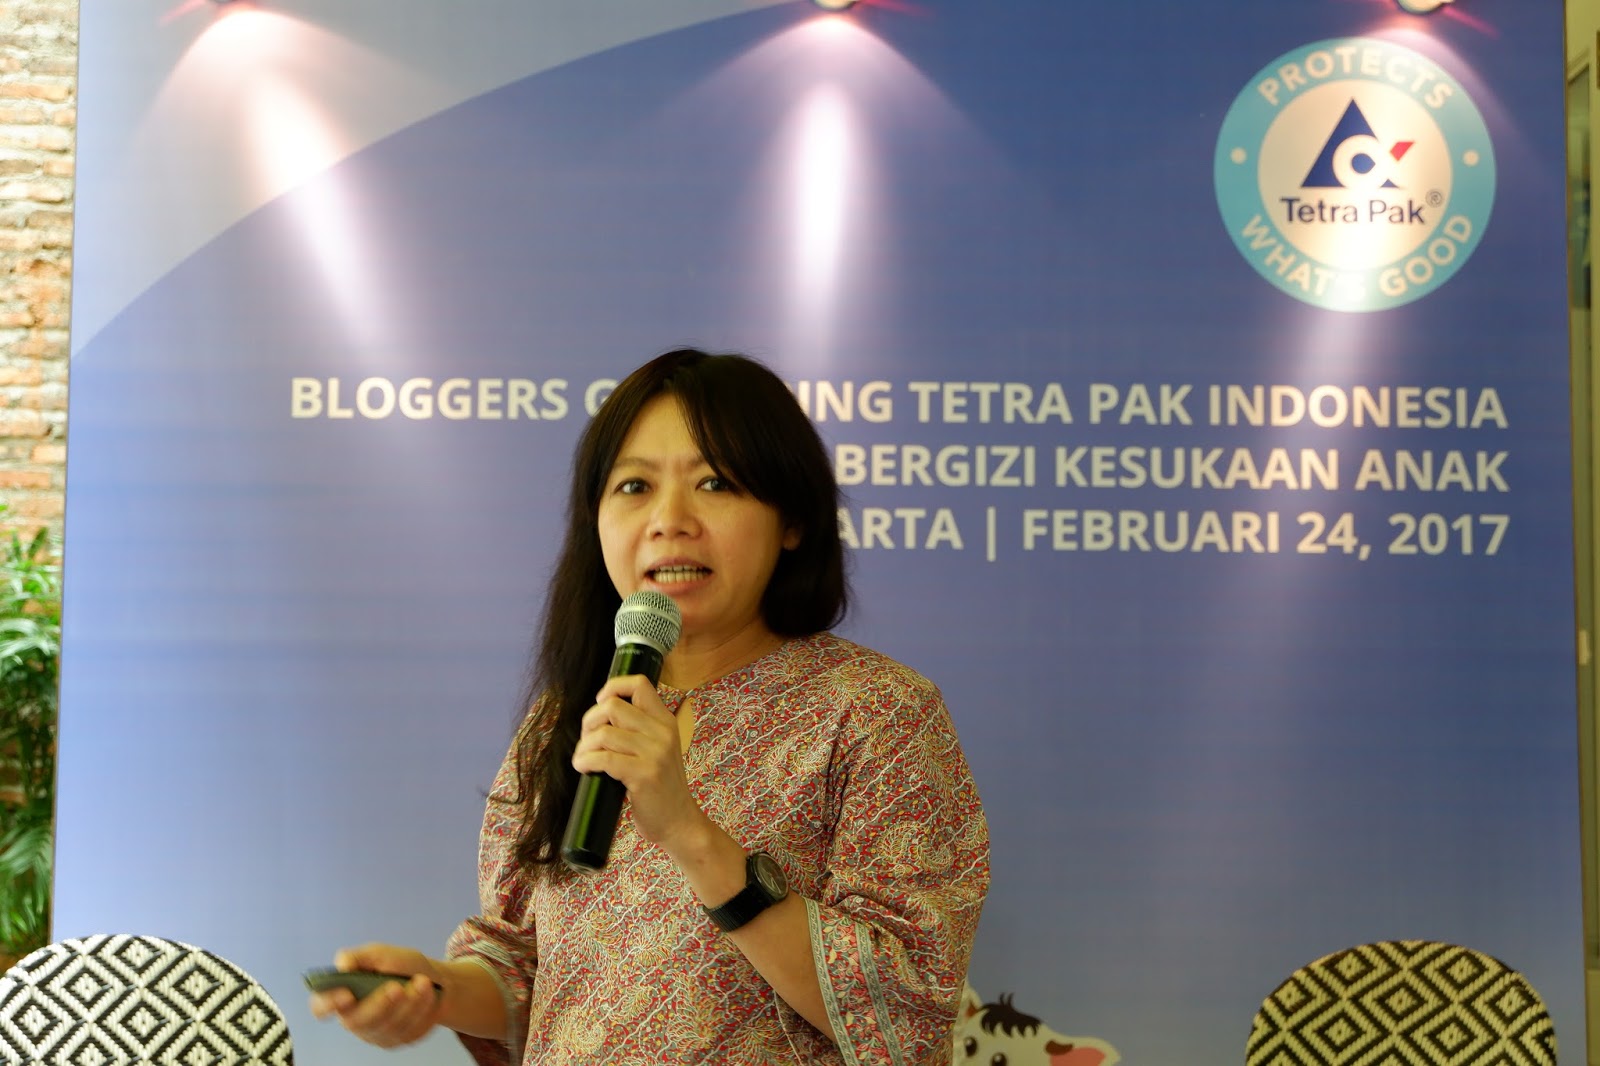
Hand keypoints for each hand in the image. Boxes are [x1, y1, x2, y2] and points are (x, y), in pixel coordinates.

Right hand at [307, 944, 442, 1047]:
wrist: (433, 980)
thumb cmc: (400, 966)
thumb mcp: (381, 953)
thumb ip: (360, 957)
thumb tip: (342, 964)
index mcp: (342, 995)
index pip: (321, 1006)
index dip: (328, 1004)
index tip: (346, 995)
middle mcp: (354, 1019)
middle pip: (357, 1021)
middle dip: (379, 1004)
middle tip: (397, 987)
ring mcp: (376, 1034)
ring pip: (387, 1027)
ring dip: (408, 1004)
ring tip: (423, 982)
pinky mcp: (398, 1040)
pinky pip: (409, 1032)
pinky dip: (422, 1011)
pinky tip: (429, 995)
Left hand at [572, 674, 707, 849]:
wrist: (680, 823)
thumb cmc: (661, 788)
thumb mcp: (659, 749)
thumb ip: (639, 729)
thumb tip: (602, 714)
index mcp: (666, 721)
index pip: (639, 683)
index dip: (612, 687)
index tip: (600, 703)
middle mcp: (662, 732)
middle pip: (613, 706)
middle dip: (590, 721)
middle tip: (588, 740)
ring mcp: (655, 753)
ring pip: (604, 733)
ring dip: (584, 746)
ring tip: (583, 759)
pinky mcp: (644, 775)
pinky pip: (604, 759)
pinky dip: (585, 761)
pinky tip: (584, 768)